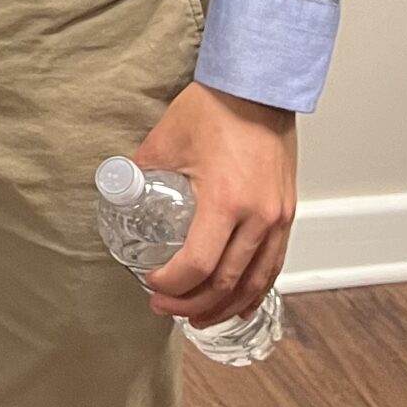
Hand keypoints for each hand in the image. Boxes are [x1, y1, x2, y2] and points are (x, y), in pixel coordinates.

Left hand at [132, 80, 297, 329]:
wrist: (257, 89)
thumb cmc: (215, 108)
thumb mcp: (166, 141)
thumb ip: (141, 173)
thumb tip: (120, 194)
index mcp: (226, 202)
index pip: (198, 264)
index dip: (172, 283)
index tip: (151, 283)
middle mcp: (258, 217)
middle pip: (227, 282)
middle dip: (193, 303)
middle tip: (166, 308)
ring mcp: (277, 218)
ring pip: (255, 281)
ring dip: (226, 306)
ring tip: (199, 317)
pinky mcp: (286, 213)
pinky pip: (274, 264)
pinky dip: (256, 290)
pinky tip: (240, 301)